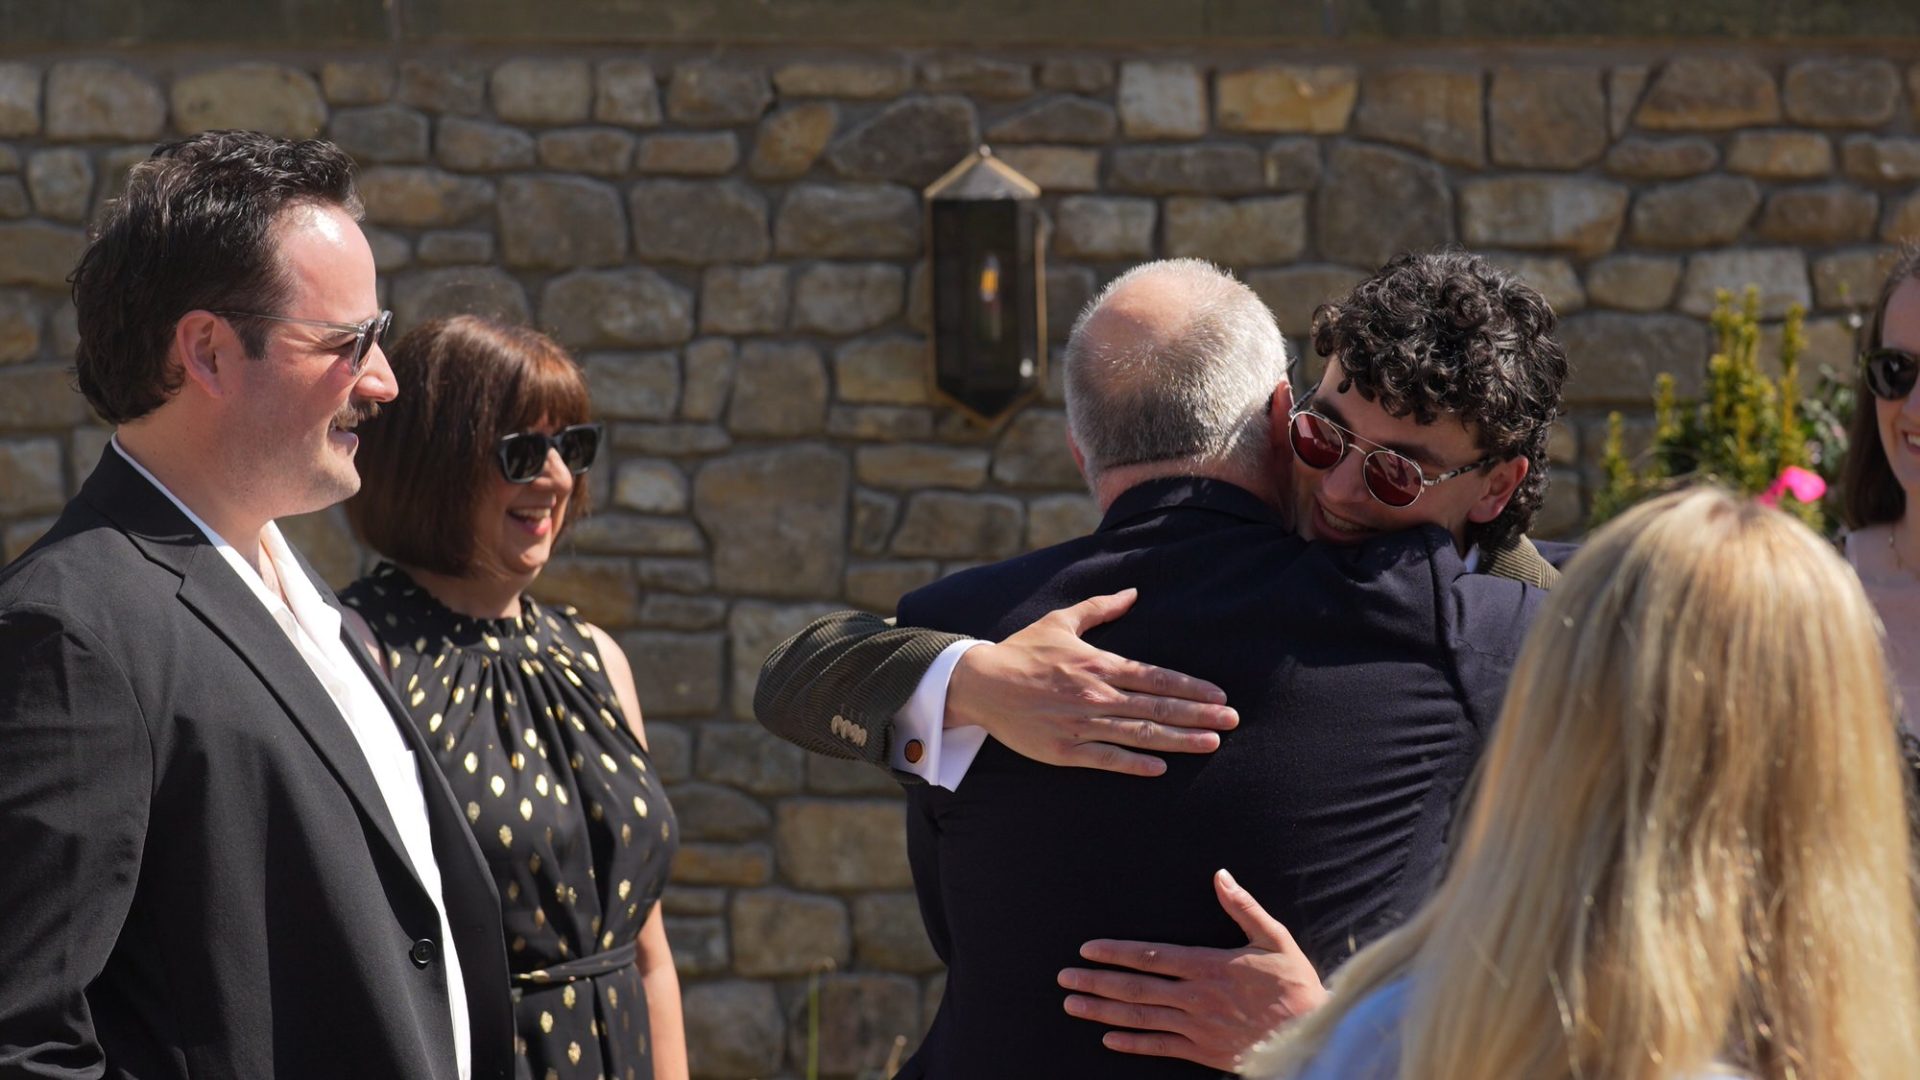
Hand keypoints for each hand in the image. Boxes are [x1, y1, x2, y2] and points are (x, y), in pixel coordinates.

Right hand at [944, 589, 1237, 775]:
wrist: (979, 683)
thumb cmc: (1022, 650)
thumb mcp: (1060, 621)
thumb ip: (1100, 608)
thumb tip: (1133, 592)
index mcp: (1098, 664)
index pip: (1155, 676)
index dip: (1190, 687)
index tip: (1219, 695)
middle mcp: (1094, 695)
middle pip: (1156, 706)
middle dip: (1198, 714)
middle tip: (1231, 721)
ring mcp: (1080, 724)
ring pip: (1138, 733)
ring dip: (1178, 739)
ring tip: (1211, 743)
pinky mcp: (1063, 750)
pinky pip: (1105, 758)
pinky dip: (1133, 764)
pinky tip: (1160, 768)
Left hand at [1057, 869, 1327, 1070]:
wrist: (1312, 1037)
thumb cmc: (1295, 986)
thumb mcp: (1275, 939)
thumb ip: (1244, 908)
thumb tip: (1220, 875)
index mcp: (1209, 966)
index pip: (1150, 957)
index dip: (1115, 953)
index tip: (1088, 950)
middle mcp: (1196, 997)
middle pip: (1135, 988)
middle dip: (1095, 982)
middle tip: (1064, 979)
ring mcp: (1197, 1027)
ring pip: (1140, 1018)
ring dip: (1102, 1012)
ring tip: (1072, 1005)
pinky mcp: (1203, 1052)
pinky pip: (1160, 1047)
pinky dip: (1132, 1043)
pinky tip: (1109, 1040)